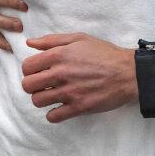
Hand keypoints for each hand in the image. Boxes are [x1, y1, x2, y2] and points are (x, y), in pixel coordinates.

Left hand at [20, 33, 137, 122]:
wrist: (127, 72)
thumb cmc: (104, 53)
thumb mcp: (79, 38)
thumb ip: (52, 40)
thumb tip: (30, 43)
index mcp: (59, 55)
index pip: (27, 67)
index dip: (30, 69)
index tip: (38, 71)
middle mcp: (60, 74)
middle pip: (28, 85)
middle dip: (32, 85)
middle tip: (43, 84)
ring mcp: (69, 92)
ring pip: (37, 101)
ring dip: (42, 98)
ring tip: (51, 94)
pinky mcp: (78, 107)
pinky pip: (53, 117)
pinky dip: (53, 114)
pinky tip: (60, 107)